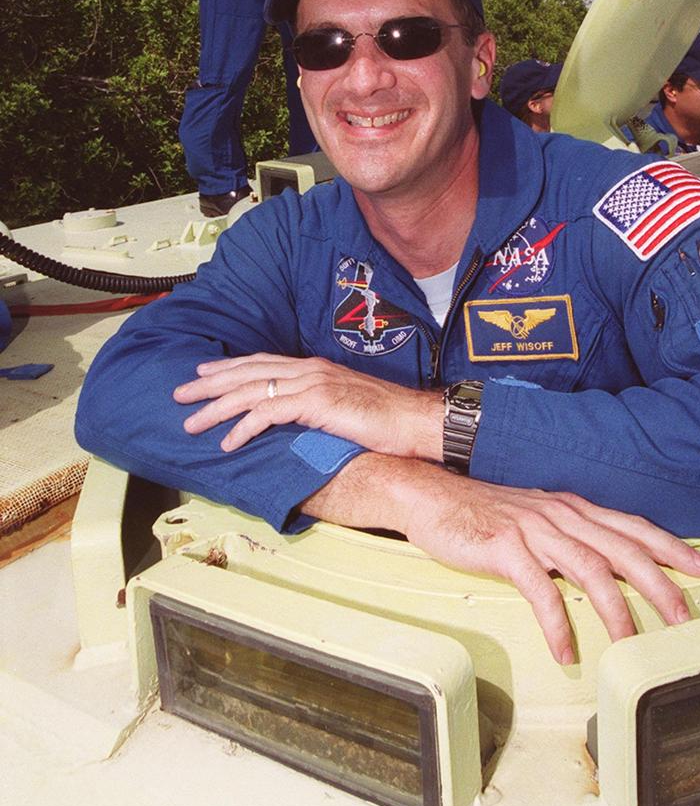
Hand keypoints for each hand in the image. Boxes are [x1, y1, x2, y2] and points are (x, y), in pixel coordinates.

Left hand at [173, 352, 441, 458]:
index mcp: (314, 368)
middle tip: (179, 392)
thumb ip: (317, 406)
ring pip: (250, 392)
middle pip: (248, 372)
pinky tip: (227, 442)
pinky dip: (243, 428)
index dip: (230, 367)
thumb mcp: (344, 407)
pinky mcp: (316, 403)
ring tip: (191, 423)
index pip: (262, 363)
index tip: (204, 371)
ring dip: (216, 408)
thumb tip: (295, 419)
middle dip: (210, 383)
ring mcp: (312, 384)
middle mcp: (308, 370)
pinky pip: (268, 413)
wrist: (415, 420)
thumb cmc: (386, 420)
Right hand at [309, 457, 699, 662]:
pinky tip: (565, 648)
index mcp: (572, 507)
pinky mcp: (505, 548)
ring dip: (615, 608)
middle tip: (684, 615)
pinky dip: (555, 621)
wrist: (431, 495)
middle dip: (659, 582)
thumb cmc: (484, 512)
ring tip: (631, 641)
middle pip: (621, 548)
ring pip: (588, 568)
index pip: (631, 526)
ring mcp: (534, 530)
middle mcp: (560, 514)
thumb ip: (570, 536)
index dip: (668, 546)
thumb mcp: (537, 518)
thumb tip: (605, 563)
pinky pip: (538, 590)